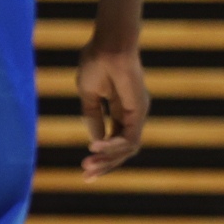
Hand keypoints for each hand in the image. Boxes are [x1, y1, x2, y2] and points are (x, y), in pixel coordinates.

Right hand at [76, 45, 148, 177]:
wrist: (107, 46)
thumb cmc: (95, 63)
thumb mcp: (89, 96)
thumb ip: (92, 117)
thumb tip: (94, 139)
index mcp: (120, 110)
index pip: (114, 140)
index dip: (101, 156)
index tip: (83, 169)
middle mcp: (132, 114)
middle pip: (122, 149)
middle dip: (104, 165)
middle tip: (85, 177)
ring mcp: (137, 113)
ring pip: (127, 148)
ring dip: (107, 159)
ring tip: (87, 165)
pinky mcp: (139, 111)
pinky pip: (130, 138)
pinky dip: (113, 145)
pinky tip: (96, 146)